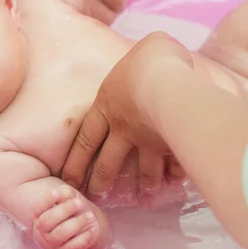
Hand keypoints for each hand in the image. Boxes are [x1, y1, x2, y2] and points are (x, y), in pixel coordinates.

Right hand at [32, 185, 99, 248]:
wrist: (81, 229)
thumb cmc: (71, 210)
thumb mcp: (69, 198)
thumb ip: (65, 193)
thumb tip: (64, 193)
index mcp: (40, 215)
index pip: (39, 208)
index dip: (46, 200)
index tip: (56, 192)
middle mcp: (43, 230)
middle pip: (48, 220)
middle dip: (64, 210)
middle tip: (79, 203)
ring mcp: (53, 243)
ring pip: (60, 234)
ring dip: (77, 223)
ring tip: (90, 216)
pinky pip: (73, 247)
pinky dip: (84, 238)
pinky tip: (92, 229)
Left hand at [61, 32, 193, 199]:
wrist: (167, 82)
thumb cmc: (150, 60)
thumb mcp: (142, 49)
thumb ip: (143, 59)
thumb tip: (155, 55)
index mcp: (107, 105)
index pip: (86, 137)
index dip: (77, 159)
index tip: (70, 178)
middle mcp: (123, 127)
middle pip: (107, 160)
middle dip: (101, 180)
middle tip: (95, 195)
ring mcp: (147, 139)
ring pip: (142, 168)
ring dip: (143, 184)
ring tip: (144, 198)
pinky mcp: (172, 145)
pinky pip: (174, 163)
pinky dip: (176, 173)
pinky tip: (177, 183)